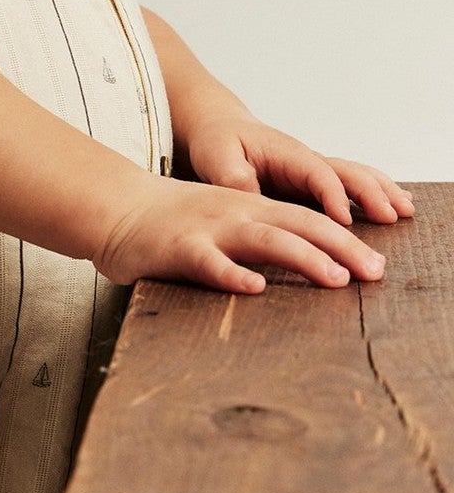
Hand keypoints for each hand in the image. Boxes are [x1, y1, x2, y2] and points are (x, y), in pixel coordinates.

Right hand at [96, 173, 392, 294]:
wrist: (115, 206)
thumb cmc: (170, 222)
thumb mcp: (223, 219)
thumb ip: (258, 238)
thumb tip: (303, 267)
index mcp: (250, 206)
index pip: (309, 220)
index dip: (346, 239)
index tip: (377, 265)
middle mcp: (237, 212)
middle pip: (299, 225)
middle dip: (342, 247)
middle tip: (376, 272)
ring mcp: (209, 228)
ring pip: (265, 239)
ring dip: (304, 257)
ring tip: (335, 278)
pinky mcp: (179, 247)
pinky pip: (209, 262)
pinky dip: (233, 274)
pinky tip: (254, 287)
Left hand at [183, 112, 414, 228]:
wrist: (220, 129)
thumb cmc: (217, 142)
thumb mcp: (216, 157)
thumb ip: (234, 178)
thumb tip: (253, 197)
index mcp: (286, 154)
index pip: (316, 173)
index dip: (332, 195)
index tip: (345, 221)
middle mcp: (305, 160)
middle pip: (347, 172)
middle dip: (371, 193)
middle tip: (392, 216)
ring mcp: (312, 170)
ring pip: (354, 176)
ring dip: (381, 191)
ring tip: (406, 210)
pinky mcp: (311, 182)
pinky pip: (348, 185)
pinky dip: (373, 193)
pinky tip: (392, 206)